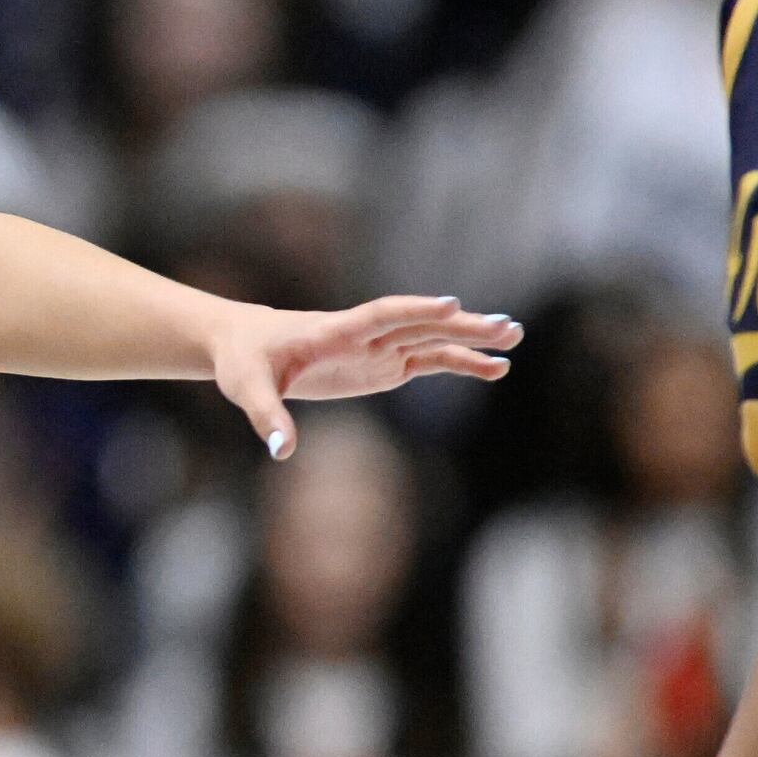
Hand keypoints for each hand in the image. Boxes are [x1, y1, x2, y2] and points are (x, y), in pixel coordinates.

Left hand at [208, 295, 520, 456]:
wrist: (245, 346)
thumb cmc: (243, 362)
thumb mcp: (248, 389)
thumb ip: (268, 417)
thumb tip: (282, 451)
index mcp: (333, 330)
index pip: (379, 315)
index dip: (414, 310)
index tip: (452, 304)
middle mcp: (362, 334)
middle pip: (418, 324)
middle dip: (461, 325)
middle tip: (507, 326)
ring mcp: (377, 348)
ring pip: (431, 339)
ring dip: (471, 340)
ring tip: (514, 338)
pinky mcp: (383, 364)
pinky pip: (428, 360)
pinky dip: (460, 363)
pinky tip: (493, 369)